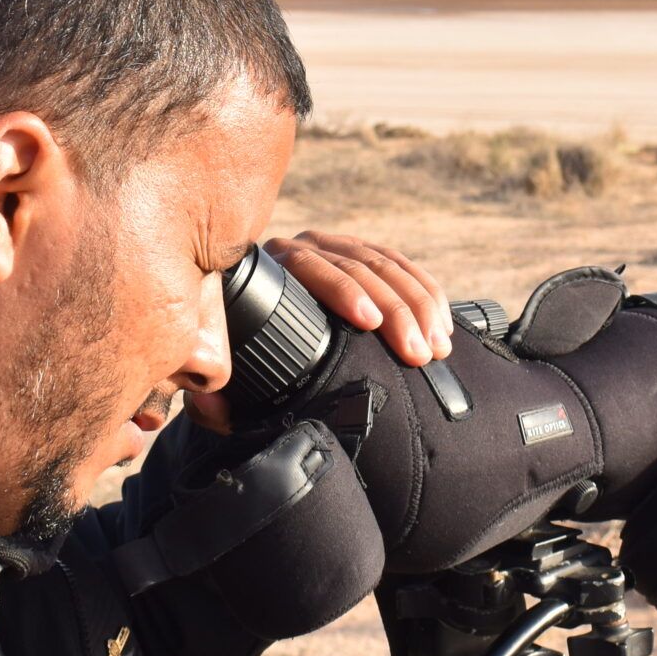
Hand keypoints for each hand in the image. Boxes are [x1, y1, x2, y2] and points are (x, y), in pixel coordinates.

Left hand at [188, 231, 449, 432]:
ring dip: (419, 304)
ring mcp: (336, 246)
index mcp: (269, 269)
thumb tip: (217, 409)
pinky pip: (401, 264)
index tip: (371, 325)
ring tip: (438, 346)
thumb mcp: (227, 379)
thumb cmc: (241, 360)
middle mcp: (303, 247)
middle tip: (419, 352)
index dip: (343, 292)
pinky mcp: (363, 253)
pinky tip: (442, 321)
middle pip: (358, 266)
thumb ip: (214, 401)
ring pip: (386, 264)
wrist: (252, 331)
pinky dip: (426, 291)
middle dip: (397, 310)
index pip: (311, 267)